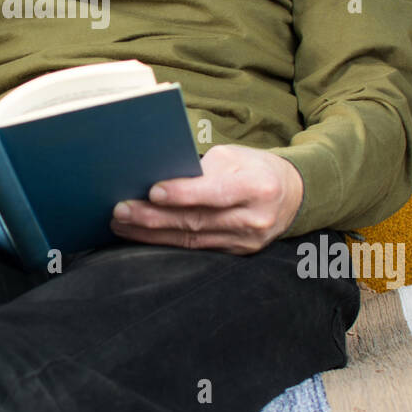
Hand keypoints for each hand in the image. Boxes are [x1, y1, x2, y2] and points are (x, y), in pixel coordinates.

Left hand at [109, 144, 303, 254]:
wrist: (291, 195)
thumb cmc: (253, 168)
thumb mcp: (234, 157)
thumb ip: (201, 170)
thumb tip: (156, 179)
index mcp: (258, 186)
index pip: (216, 192)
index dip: (184, 194)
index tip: (152, 191)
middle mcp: (254, 219)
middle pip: (198, 221)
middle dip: (154, 217)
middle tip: (120, 211)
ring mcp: (246, 242)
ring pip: (192, 240)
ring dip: (151, 233)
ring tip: (121, 223)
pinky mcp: (236, 254)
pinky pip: (195, 249)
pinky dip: (165, 242)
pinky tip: (141, 235)